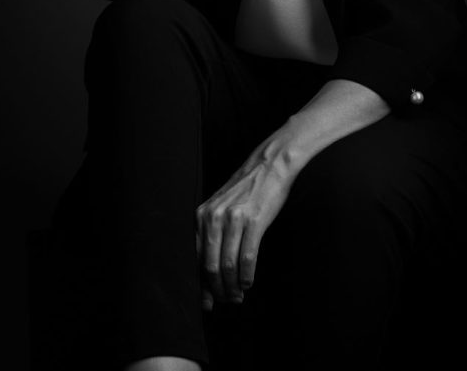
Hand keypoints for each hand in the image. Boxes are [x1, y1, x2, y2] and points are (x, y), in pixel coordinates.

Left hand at [195, 155, 293, 310]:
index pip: (197, 258)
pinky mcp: (253, 221)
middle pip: (210, 266)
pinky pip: (247, 256)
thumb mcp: (221, 207)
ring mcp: (233, 219)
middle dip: (217, 289)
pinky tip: (248, 282)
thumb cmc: (248, 189)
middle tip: (227, 300)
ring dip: (233, 286)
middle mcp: (213, 218)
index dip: (201, 284)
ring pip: (227, 265)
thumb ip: (212, 232)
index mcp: (202, 216)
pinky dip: (247, 275)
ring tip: (238, 295)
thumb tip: (210, 267)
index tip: (207, 301)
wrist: (269, 165)